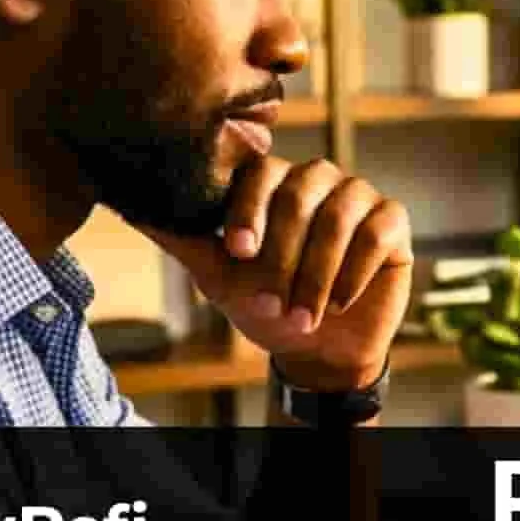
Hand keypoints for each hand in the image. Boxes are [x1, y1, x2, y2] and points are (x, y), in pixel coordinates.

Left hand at [144, 158, 412, 391]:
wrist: (318, 347)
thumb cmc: (266, 305)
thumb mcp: (218, 276)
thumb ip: (183, 239)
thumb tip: (127, 206)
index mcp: (275, 183)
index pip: (261, 172)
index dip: (249, 209)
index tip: (239, 251)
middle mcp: (317, 180)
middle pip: (301, 194)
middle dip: (284, 256)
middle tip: (272, 302)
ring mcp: (357, 197)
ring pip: (340, 214)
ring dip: (318, 272)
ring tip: (304, 315)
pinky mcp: (392, 222)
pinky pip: (379, 231)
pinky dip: (356, 269)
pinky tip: (341, 301)